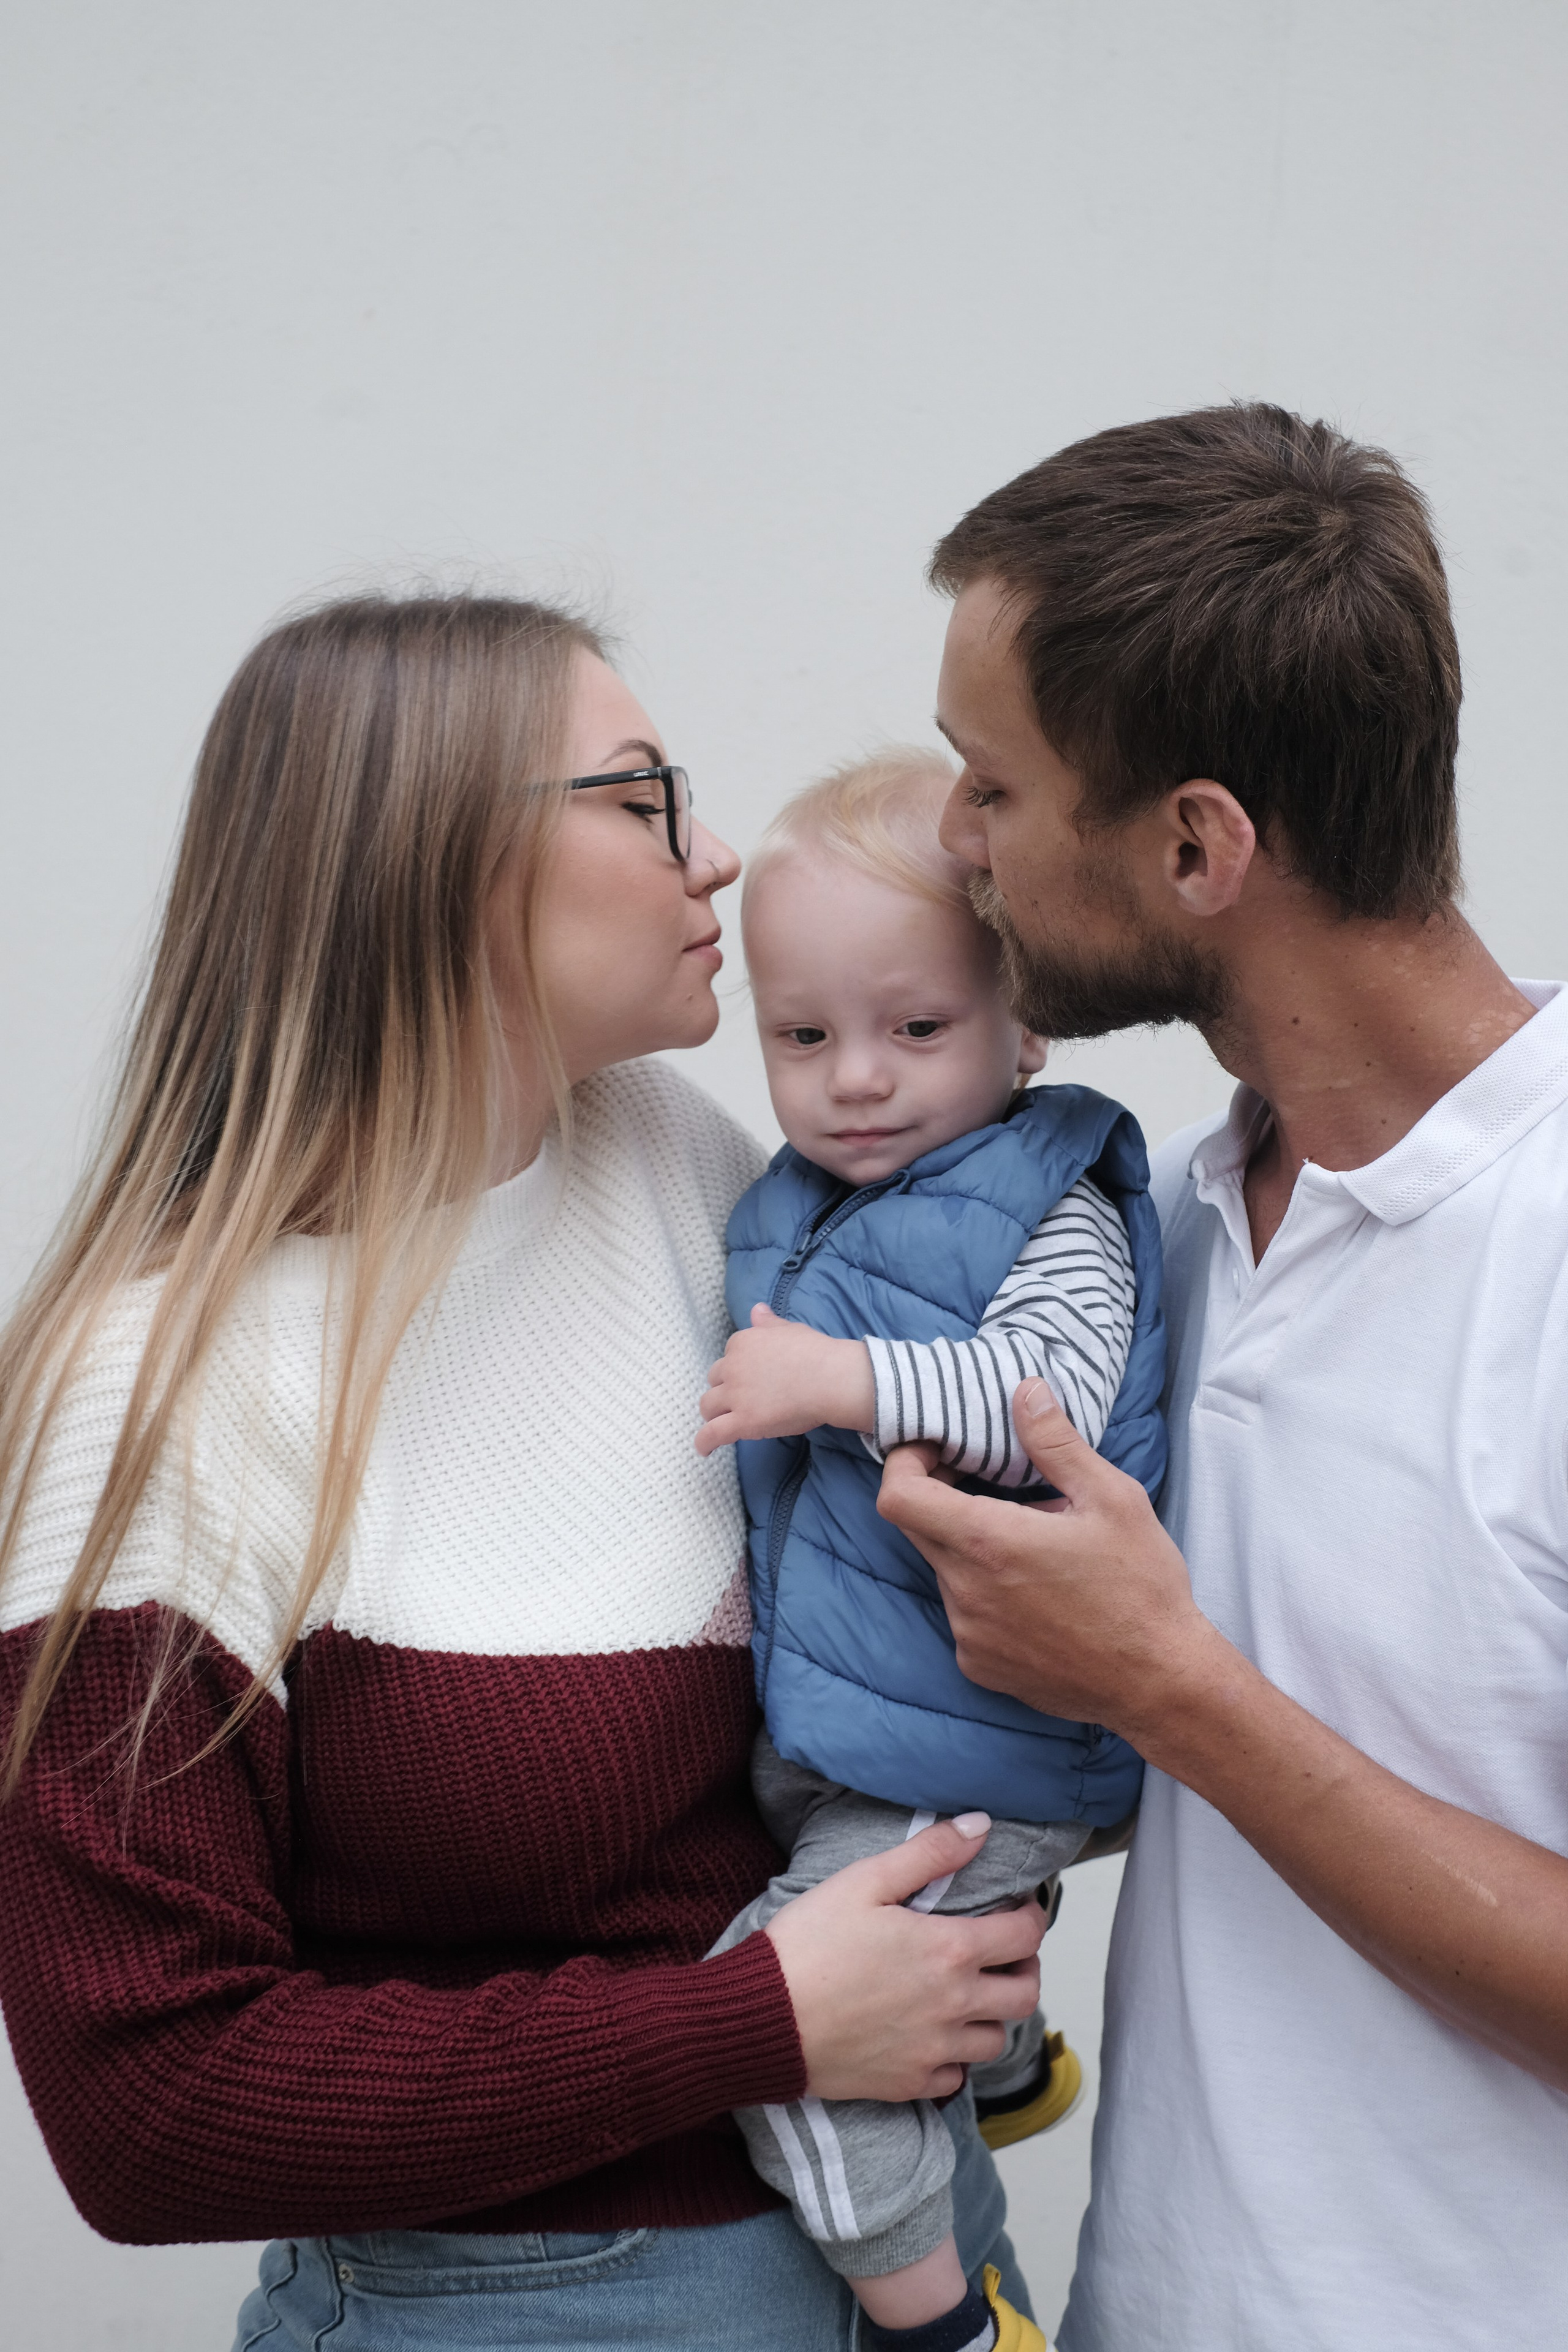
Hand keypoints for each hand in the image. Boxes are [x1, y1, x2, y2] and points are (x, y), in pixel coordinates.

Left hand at [695, 1304, 875, 1454]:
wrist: (830, 1378)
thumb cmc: (816, 1353)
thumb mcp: (789, 1330)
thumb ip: (768, 1323)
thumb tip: (756, 1309)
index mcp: (743, 1343)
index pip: (729, 1356)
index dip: (738, 1370)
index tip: (749, 1379)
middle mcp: (733, 1366)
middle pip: (715, 1380)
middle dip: (723, 1390)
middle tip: (739, 1401)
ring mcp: (736, 1395)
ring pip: (708, 1406)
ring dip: (712, 1414)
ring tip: (720, 1423)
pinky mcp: (743, 1421)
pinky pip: (712, 1434)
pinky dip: (703, 1443)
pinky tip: (704, 1449)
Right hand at [764, 1815, 1045, 2100]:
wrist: (763, 2017)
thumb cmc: (810, 1944)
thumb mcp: (865, 1881)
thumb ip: (929, 1852)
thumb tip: (980, 1826)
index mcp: (950, 1951)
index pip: (1025, 1936)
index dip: (1032, 1916)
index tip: (1019, 1907)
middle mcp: (954, 2006)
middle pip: (1025, 1995)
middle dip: (1025, 1969)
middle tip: (1004, 1953)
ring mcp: (934, 2051)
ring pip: (996, 2040)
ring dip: (992, 2015)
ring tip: (969, 1994)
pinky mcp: (908, 2084)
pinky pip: (956, 2079)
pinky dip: (955, 2058)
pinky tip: (934, 2037)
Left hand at [876, 1379, 1210, 1739]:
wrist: (1161, 1682)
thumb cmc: (1142, 1588)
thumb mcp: (1111, 1499)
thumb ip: (1056, 1443)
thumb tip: (1025, 1391)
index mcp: (989, 1543)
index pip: (898, 1496)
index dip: (905, 1464)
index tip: (936, 1452)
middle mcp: (965, 1592)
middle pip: (919, 1529)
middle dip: (942, 1498)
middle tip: (991, 1484)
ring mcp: (968, 1635)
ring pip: (947, 1571)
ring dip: (973, 1549)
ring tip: (1034, 1547)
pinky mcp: (980, 1666)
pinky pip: (964, 1615)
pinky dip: (985, 1594)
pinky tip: (1036, 1593)